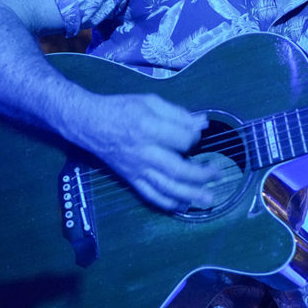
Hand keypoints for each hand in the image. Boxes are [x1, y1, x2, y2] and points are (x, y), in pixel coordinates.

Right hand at [60, 93, 220, 211]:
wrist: (90, 123)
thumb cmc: (122, 108)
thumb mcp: (150, 101)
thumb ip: (178, 114)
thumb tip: (202, 123)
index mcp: (149, 129)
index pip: (182, 140)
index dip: (195, 138)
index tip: (196, 135)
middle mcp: (144, 153)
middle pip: (177, 170)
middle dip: (201, 175)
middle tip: (218, 175)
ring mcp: (137, 169)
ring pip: (166, 187)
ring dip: (189, 195)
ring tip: (208, 199)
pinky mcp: (131, 179)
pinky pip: (150, 195)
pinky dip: (167, 203)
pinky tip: (182, 206)